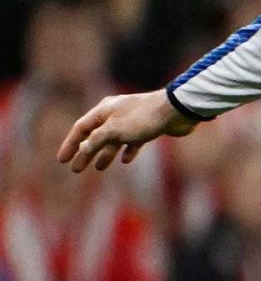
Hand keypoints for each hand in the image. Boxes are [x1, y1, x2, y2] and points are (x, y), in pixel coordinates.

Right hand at [57, 89, 195, 172]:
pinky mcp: (148, 127)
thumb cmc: (143, 118)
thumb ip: (96, 140)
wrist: (177, 110)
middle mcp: (116, 113)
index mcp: (104, 110)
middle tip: (77, 170)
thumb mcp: (114, 130)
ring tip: (100, 168)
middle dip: (86, 153)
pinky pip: (133, 141)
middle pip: (96, 136)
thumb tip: (83, 148)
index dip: (70, 145)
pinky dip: (128, 150)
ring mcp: (132, 120)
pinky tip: (125, 161)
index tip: (62, 160)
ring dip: (105, 153)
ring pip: (114, 140)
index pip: (81, 128)